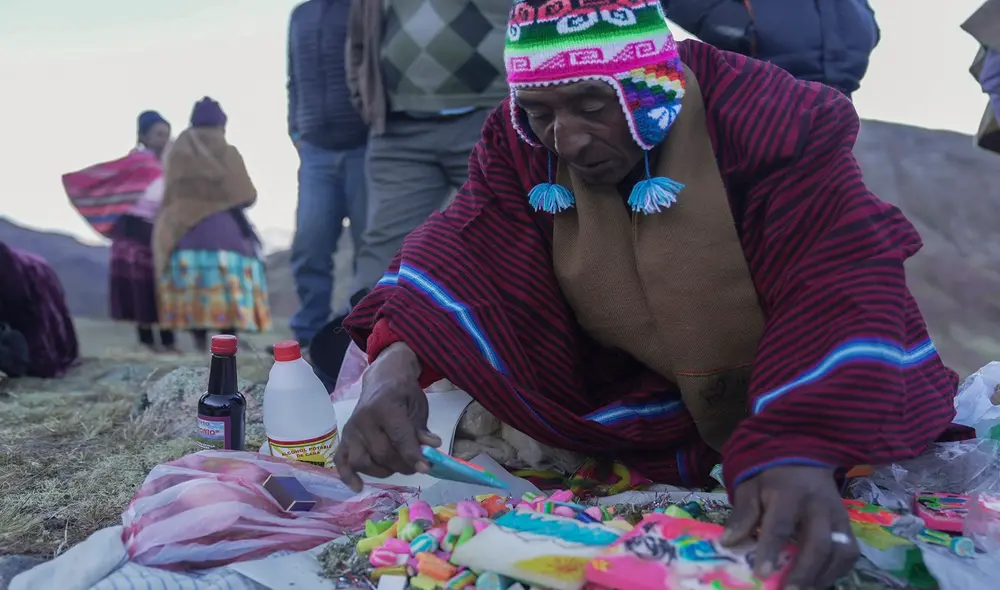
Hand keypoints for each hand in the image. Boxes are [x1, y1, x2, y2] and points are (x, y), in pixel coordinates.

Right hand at [333, 343, 441, 492]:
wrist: (382, 381)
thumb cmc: (403, 394)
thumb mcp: (418, 406)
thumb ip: (422, 429)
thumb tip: (432, 447)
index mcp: (384, 407)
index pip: (399, 437)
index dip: (413, 455)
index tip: (426, 468)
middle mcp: (364, 420)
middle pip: (381, 454)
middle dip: (402, 465)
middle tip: (416, 466)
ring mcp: (351, 430)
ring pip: (362, 461)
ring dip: (382, 471)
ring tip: (396, 466)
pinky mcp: (344, 438)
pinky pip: (341, 461)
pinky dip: (348, 476)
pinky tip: (359, 486)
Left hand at [722, 465, 858, 589]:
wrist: (803, 456)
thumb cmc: (770, 477)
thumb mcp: (750, 487)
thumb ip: (742, 514)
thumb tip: (727, 543)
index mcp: (789, 493)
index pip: (781, 524)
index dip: (771, 550)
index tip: (761, 573)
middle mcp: (818, 505)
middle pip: (818, 543)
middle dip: (803, 572)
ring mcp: (838, 515)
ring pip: (839, 551)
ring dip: (822, 576)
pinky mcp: (848, 524)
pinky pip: (850, 553)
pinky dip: (836, 571)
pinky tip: (818, 582)